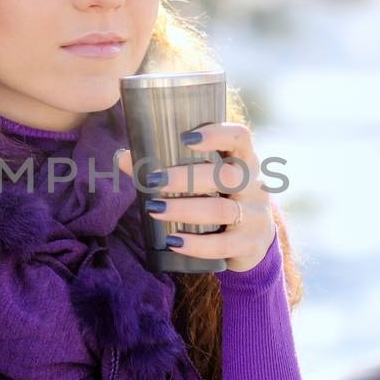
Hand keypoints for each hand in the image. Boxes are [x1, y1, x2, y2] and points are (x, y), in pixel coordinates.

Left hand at [116, 121, 275, 272]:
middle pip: (228, 175)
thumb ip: (167, 169)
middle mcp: (254, 185)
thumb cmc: (220, 201)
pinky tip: (174, 242)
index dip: (217, 134)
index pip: (241, 137)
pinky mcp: (250, 244)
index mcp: (244, 161)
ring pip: (222, 210)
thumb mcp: (206, 183)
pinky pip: (223, 245)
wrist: (253, 244)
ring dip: (184, 209)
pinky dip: (196, 245)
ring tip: (154, 209)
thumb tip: (124, 157)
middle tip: (153, 180)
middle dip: (187, 177)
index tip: (185, 138)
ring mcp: (256, 216)